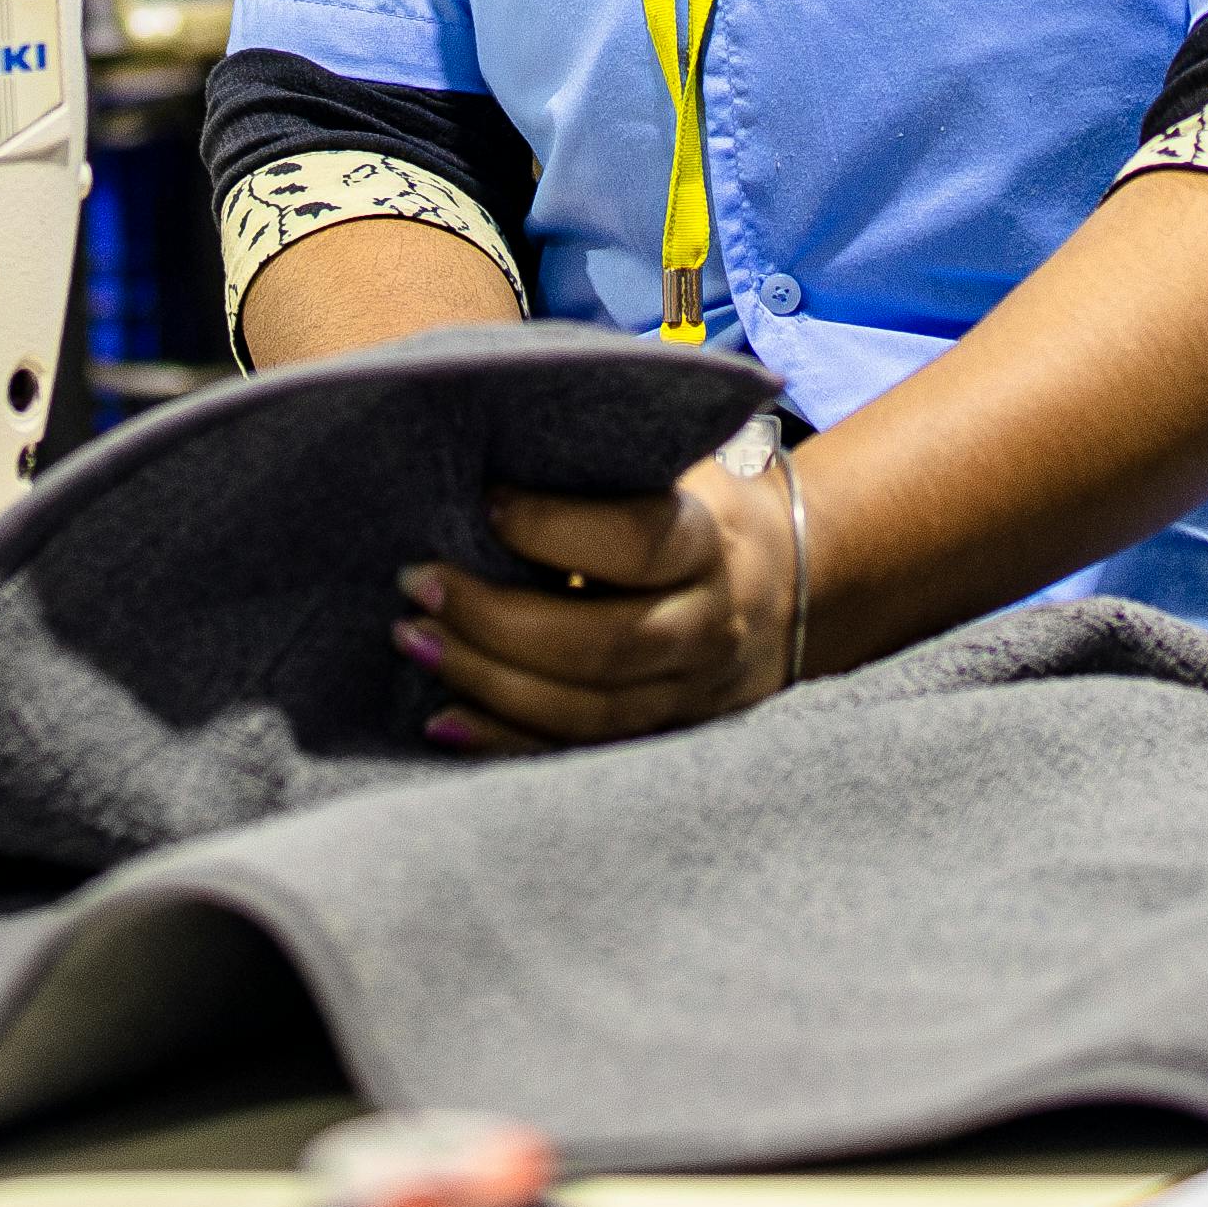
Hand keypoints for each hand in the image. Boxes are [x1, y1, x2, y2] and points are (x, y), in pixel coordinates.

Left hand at [393, 460, 790, 751]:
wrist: (791, 587)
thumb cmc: (700, 511)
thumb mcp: (678, 473)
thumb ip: (605, 472)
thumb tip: (484, 452)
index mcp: (712, 545)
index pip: (638, 544)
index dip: (556, 527)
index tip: (485, 502)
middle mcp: (709, 627)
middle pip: (605, 643)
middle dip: (498, 620)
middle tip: (419, 585)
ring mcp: (690, 695)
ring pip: (588, 711)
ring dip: (490, 681)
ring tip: (416, 642)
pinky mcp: (662, 738)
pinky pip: (579, 754)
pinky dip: (506, 742)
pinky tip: (442, 721)